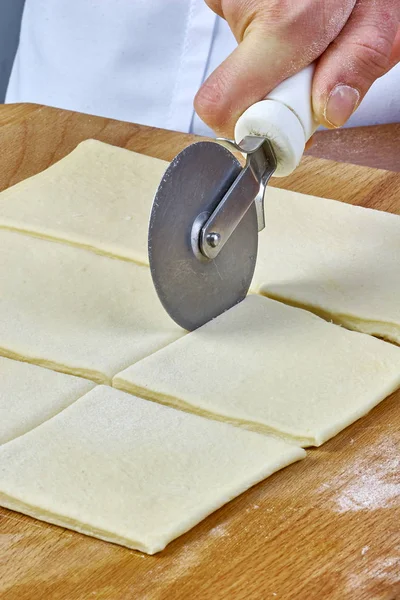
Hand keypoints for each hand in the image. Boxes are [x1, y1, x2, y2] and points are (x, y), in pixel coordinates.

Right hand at [195, 0, 399, 136]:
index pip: (220, 105)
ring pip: (236, 53)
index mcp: (285, 22)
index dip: (244, 125)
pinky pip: (236, 24)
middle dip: (268, 88)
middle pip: (233, 84)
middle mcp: (247, 3)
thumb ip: (356, 65)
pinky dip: (261, 26)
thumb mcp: (381, 14)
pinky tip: (288, 6)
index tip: (277, 124)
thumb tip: (329, 112)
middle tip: (305, 62)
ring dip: (269, 53)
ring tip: (303, 20)